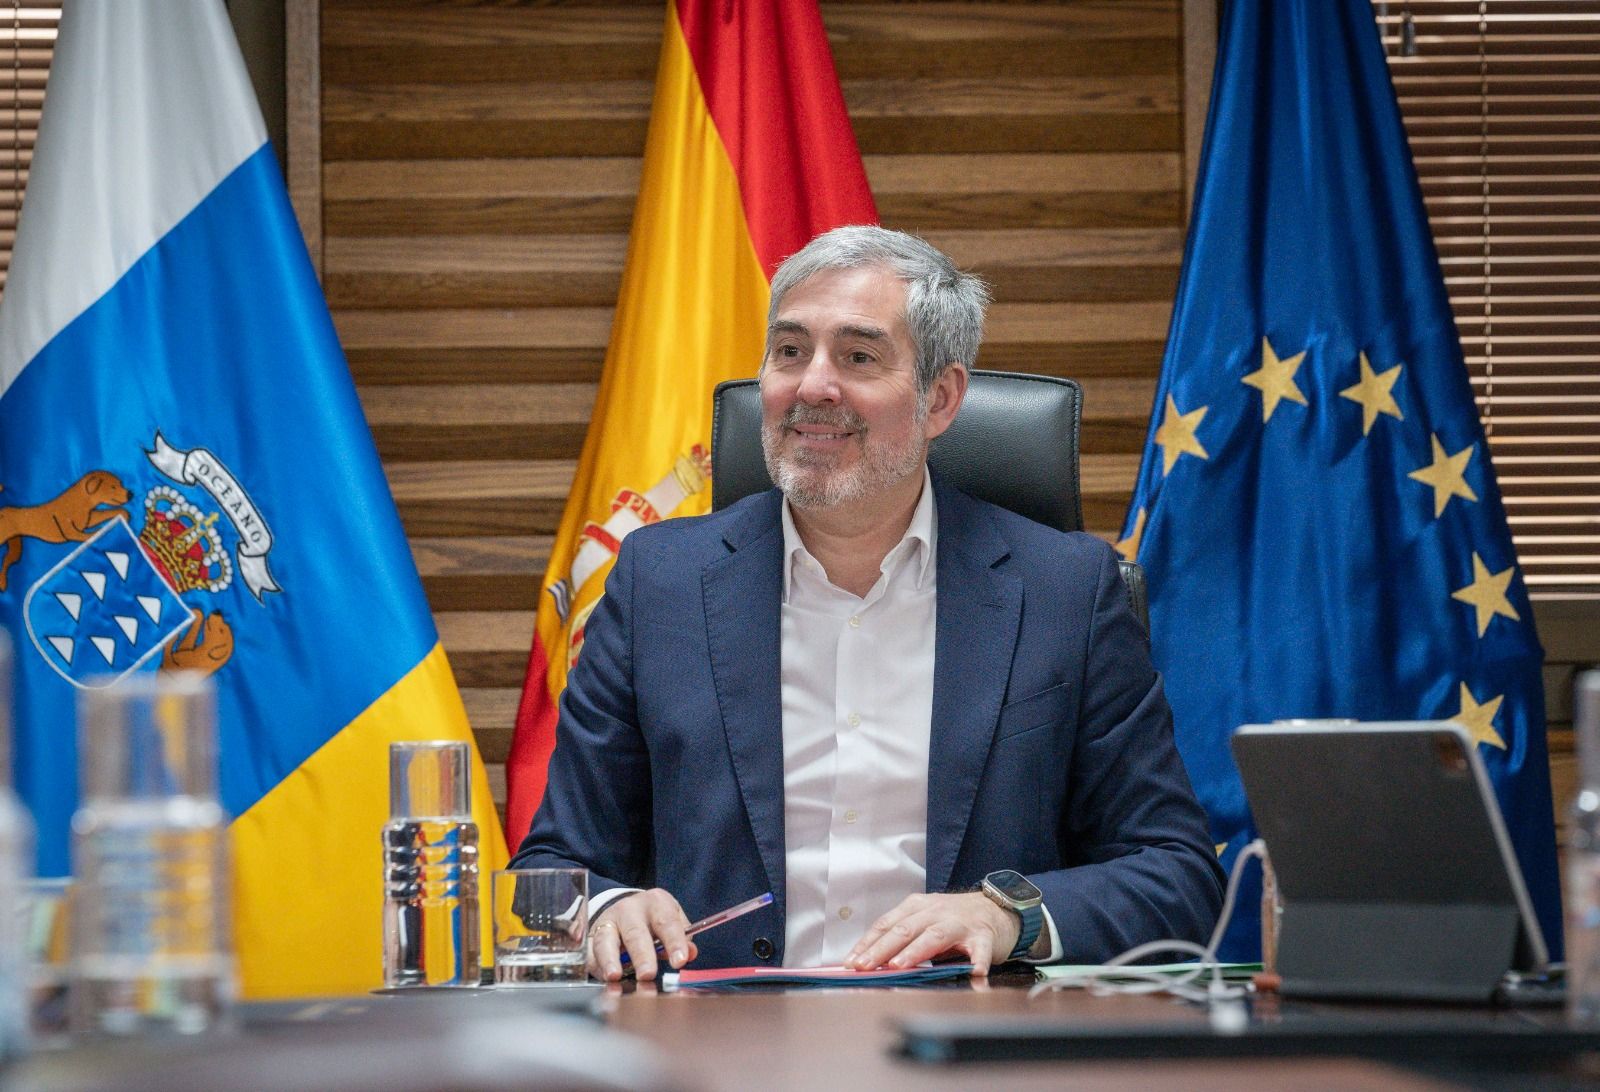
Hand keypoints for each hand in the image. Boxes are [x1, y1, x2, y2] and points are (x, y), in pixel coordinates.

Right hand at [587, 888, 698, 982]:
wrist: (627, 910)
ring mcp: (608, 921)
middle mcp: (630, 909)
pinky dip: (595, 965)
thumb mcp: (672, 922)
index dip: (674, 942)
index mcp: (656, 902)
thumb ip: (682, 938)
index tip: (680, 961)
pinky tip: (603, 978)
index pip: (667, 922)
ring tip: (615, 976)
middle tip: (648, 974)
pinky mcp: (592, 936)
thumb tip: (690, 953)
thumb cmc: (655, 920)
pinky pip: (590, 951)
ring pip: (607, 939)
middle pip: (635, 932)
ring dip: (610, 959)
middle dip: (642, 955)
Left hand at [843, 892, 1019, 976]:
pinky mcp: (983, 935)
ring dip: (915, 952)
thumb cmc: (953, 920)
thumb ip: (904, 938)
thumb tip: (872, 963)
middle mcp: (936, 910)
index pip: (887, 924)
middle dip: (881, 949)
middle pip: (904, 930)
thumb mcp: (925, 920)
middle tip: (865, 967)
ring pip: (934, 936)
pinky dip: (976, 962)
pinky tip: (974, 974)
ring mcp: (959, 922)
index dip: (868, 943)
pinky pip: (979, 950)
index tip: (851, 961)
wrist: (996, 908)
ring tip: (900, 966)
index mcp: (917, 906)